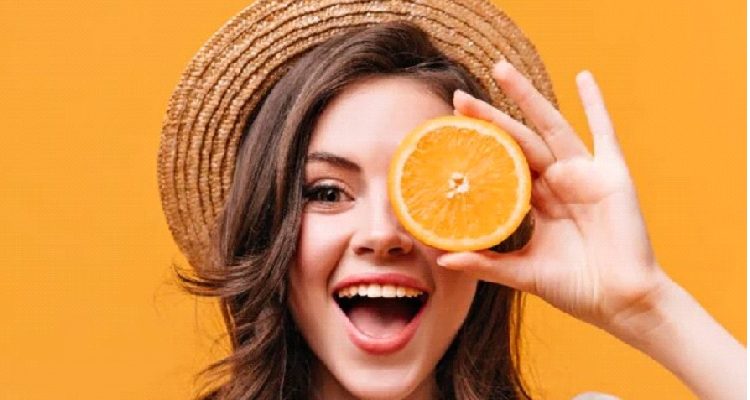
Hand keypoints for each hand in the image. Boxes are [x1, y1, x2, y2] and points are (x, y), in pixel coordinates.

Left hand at [439, 60, 669, 330]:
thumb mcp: (523, 273)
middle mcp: (557, 181)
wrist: (621, 302)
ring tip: (501, 70)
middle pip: (517, 139)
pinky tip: (583, 77)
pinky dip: (596, 105)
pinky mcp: (612, 174)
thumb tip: (443, 260)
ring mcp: (583, 174)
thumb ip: (485, 263)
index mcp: (536, 201)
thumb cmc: (575, 288)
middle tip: (458, 97)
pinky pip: (604, 133)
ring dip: (527, 97)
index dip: (477, 146)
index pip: (500, 164)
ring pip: (549, 127)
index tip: (446, 129)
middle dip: (489, 117)